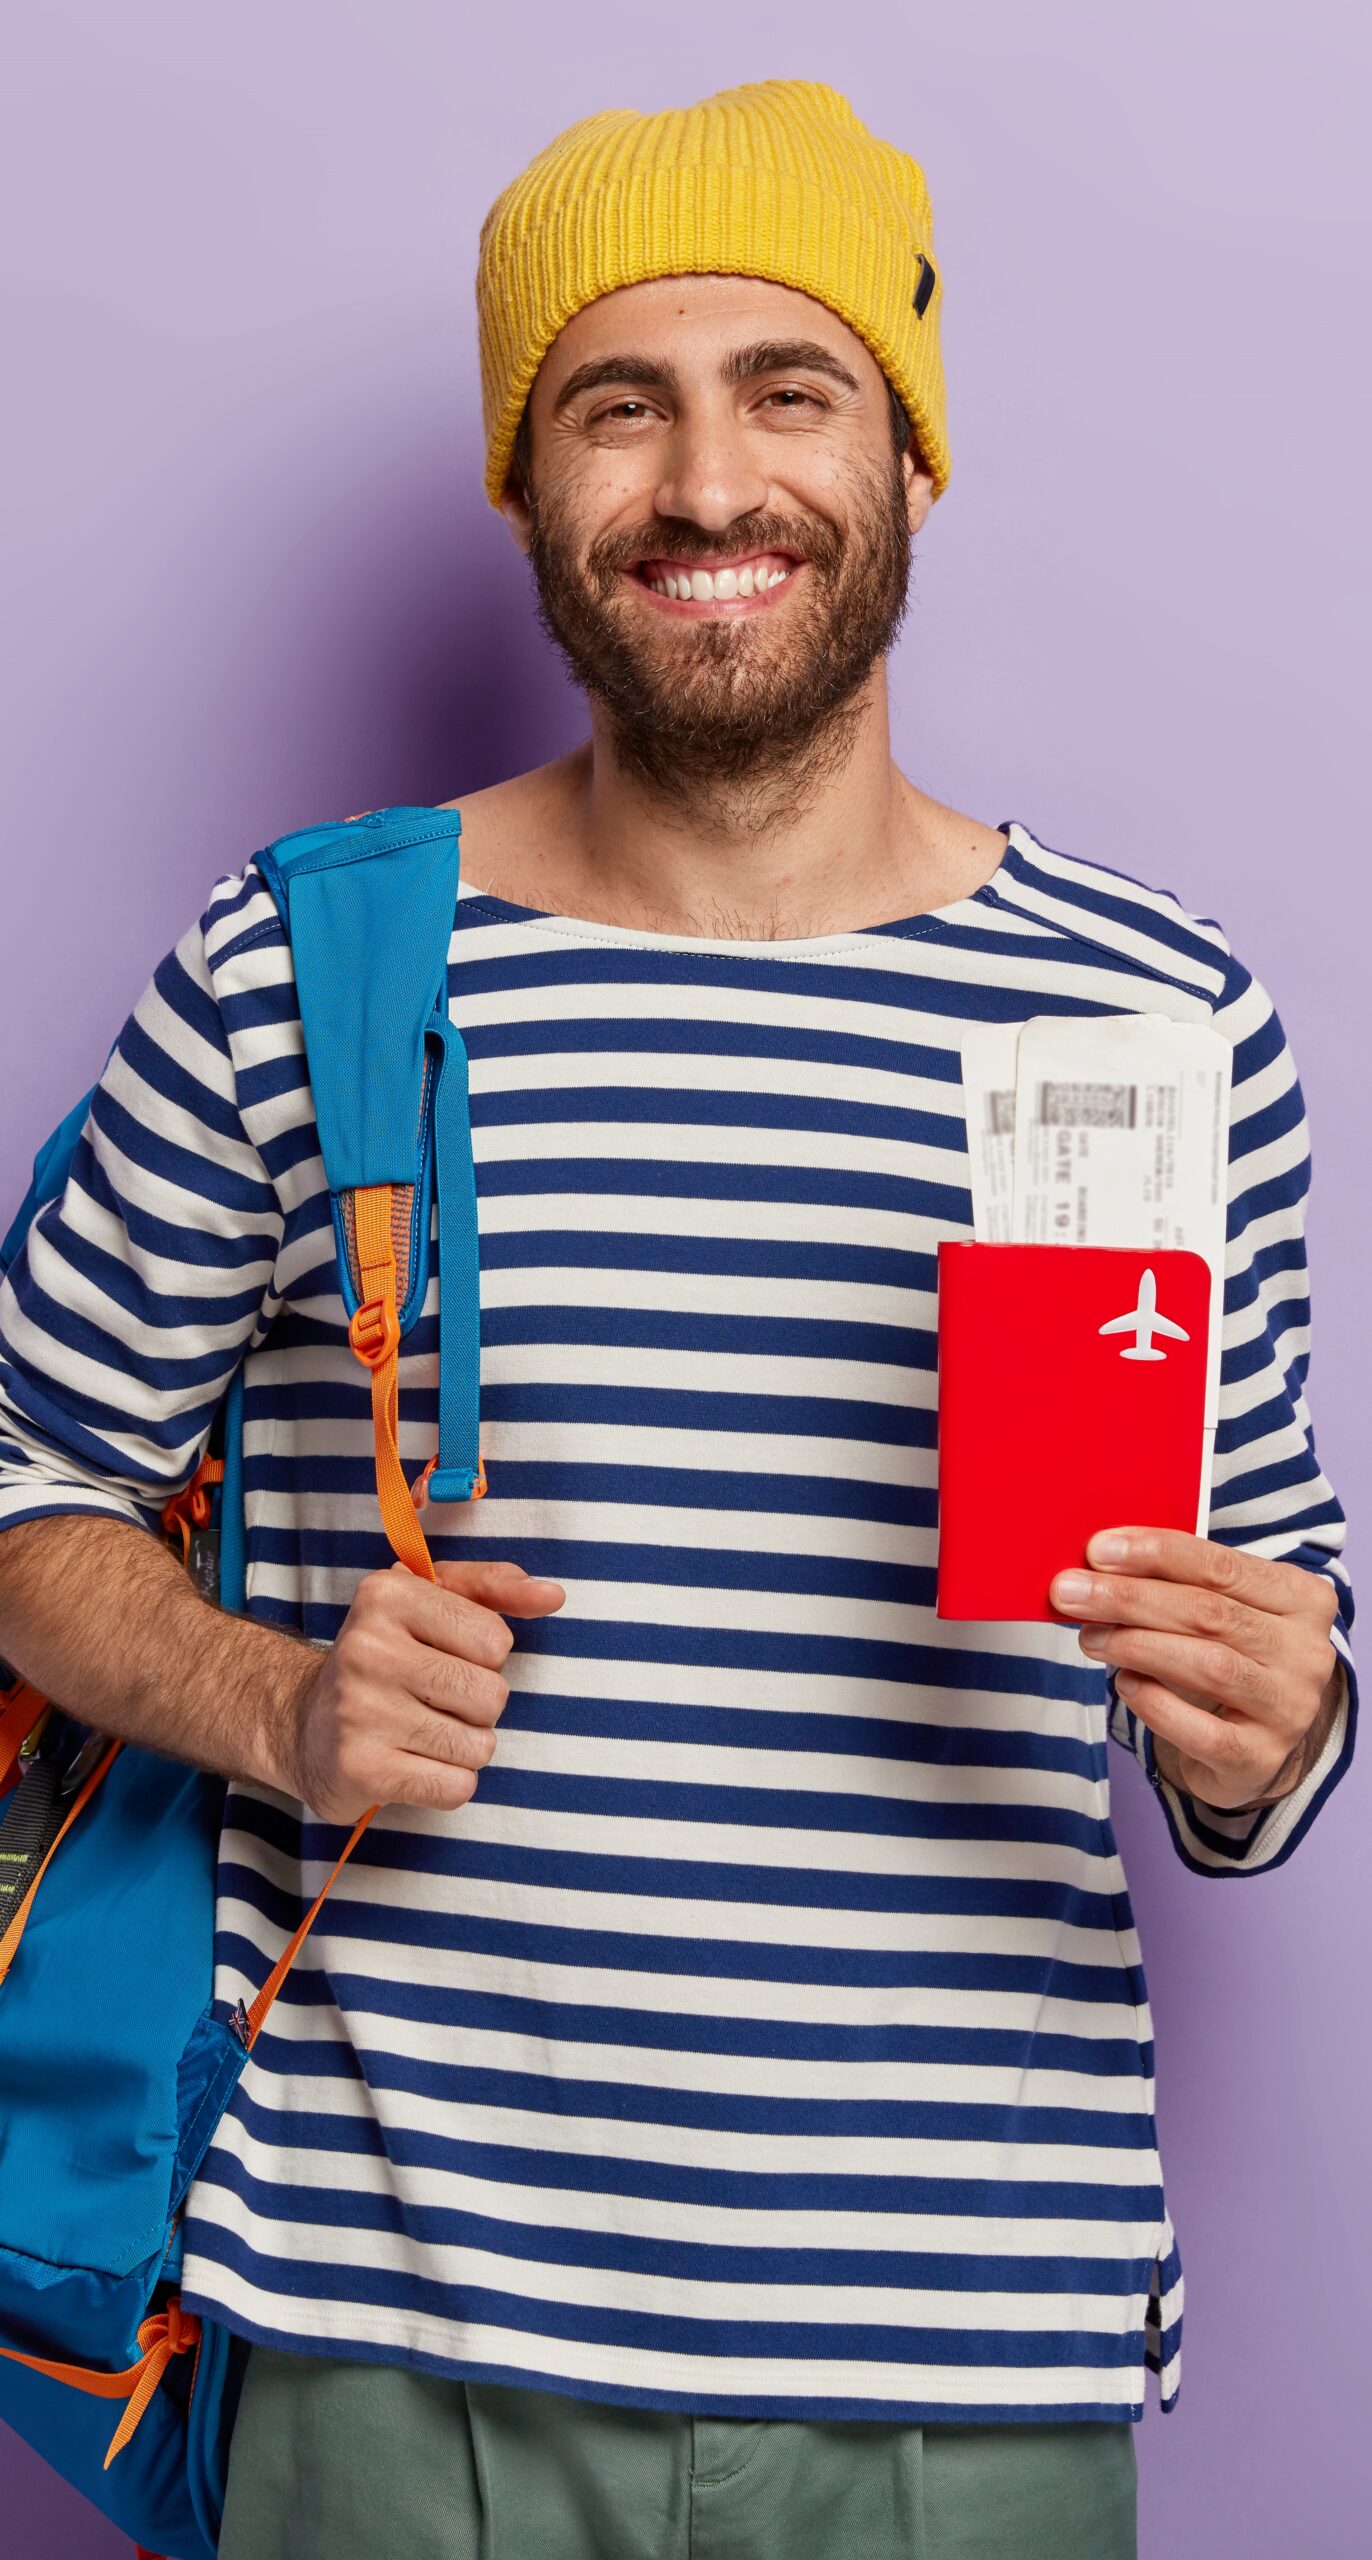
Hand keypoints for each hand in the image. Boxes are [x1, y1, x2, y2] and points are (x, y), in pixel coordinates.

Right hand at [284, 1558, 565, 1821]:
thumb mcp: (432, 1601)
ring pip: (479, 1745)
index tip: (444, 1655)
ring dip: (465, 1747)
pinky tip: (413, 1764)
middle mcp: (367, 1648)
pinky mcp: (361, 1770)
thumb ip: (494, 1588)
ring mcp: (359, 1711)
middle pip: (491, 1695)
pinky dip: (447, 1783)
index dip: (484, 1656)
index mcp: (387, 1594)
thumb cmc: (387, 1656)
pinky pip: (456, 1788)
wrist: (303, 1723)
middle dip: (478, 1706)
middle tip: (434, 1700)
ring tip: (423, 1731)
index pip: (496, 1640)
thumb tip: (552, 1595)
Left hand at [1049, 1527, 1341, 1813]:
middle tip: (1071, 1593)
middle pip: (1209, 1613)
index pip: (1222, 1565)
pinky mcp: (1262, 1757)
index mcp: (1302, 1598)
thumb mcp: (1219, 1610)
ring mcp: (1290, 1708)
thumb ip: (1176, 1583)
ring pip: (1208, 1666)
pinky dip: (1155, 1703)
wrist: (1254, 1740)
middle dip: (1130, 1599)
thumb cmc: (1227, 1655)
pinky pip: (1202, 1730)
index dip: (1156, 1554)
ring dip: (1136, 1645)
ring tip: (1090, 1637)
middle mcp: (1307, 1652)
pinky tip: (1125, 1684)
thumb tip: (1099, 1564)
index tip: (1098, 1550)